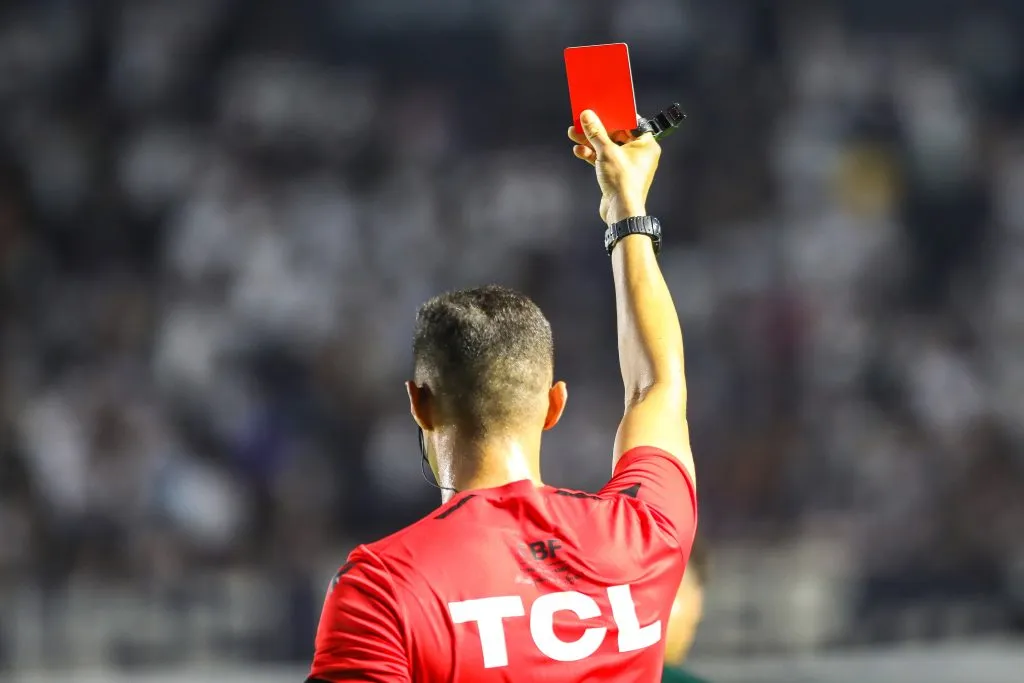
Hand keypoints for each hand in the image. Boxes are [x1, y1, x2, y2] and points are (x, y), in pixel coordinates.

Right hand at [568, 110, 660, 224]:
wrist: (620, 211)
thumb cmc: (623, 180)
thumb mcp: (606, 151)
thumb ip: (596, 132)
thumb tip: (587, 116)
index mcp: (646, 144)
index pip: (632, 122)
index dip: (616, 114)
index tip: (602, 107)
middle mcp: (640, 154)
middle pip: (616, 134)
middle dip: (597, 129)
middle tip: (582, 120)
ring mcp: (628, 165)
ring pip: (607, 147)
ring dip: (591, 141)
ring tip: (573, 133)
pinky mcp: (617, 175)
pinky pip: (604, 160)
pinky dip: (592, 155)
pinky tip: (579, 151)